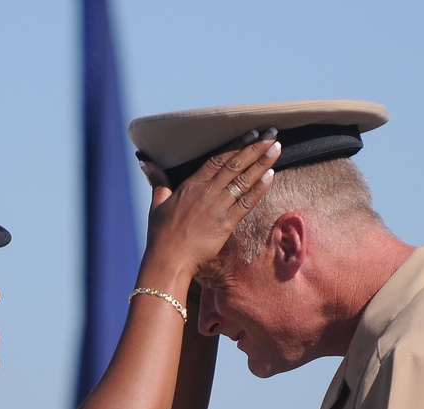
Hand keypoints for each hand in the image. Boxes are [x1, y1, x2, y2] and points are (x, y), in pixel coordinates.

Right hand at [139, 129, 280, 287]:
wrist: (168, 260)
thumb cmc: (161, 235)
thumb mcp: (157, 204)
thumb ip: (158, 182)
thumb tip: (146, 164)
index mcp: (191, 185)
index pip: (218, 159)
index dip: (237, 145)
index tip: (251, 134)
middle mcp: (207, 192)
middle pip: (235, 164)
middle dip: (255, 147)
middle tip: (272, 133)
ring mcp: (217, 206)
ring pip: (244, 179)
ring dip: (262, 162)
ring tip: (277, 147)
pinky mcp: (225, 223)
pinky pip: (246, 202)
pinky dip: (259, 189)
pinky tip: (271, 175)